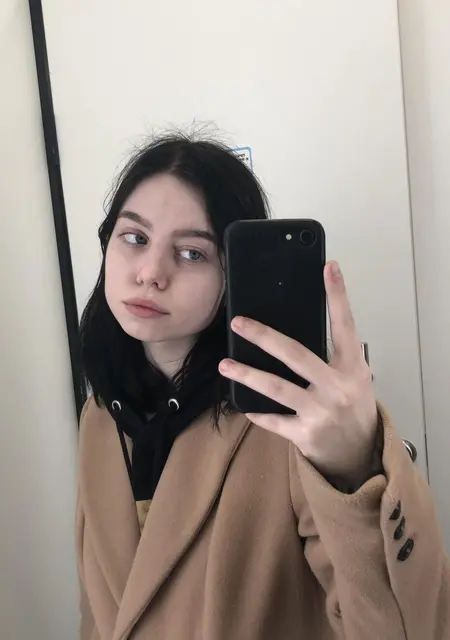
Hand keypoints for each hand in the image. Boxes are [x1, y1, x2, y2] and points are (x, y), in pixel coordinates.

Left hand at [219, 261, 378, 488]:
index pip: (345, 325)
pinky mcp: (305, 435)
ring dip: (247, 375)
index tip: (328, 267)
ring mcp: (320, 412)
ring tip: (225, 363)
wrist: (361, 453)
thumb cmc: (354, 406)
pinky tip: (242, 405)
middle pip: (296, 355)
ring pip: (276, 388)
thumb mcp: (354, 377)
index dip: (337, 296)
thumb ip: (333, 356)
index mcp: (353, 367)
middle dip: (264, 337)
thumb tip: (296, 328)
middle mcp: (337, 387)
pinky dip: (258, 413)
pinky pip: (274, 421)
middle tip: (238, 322)